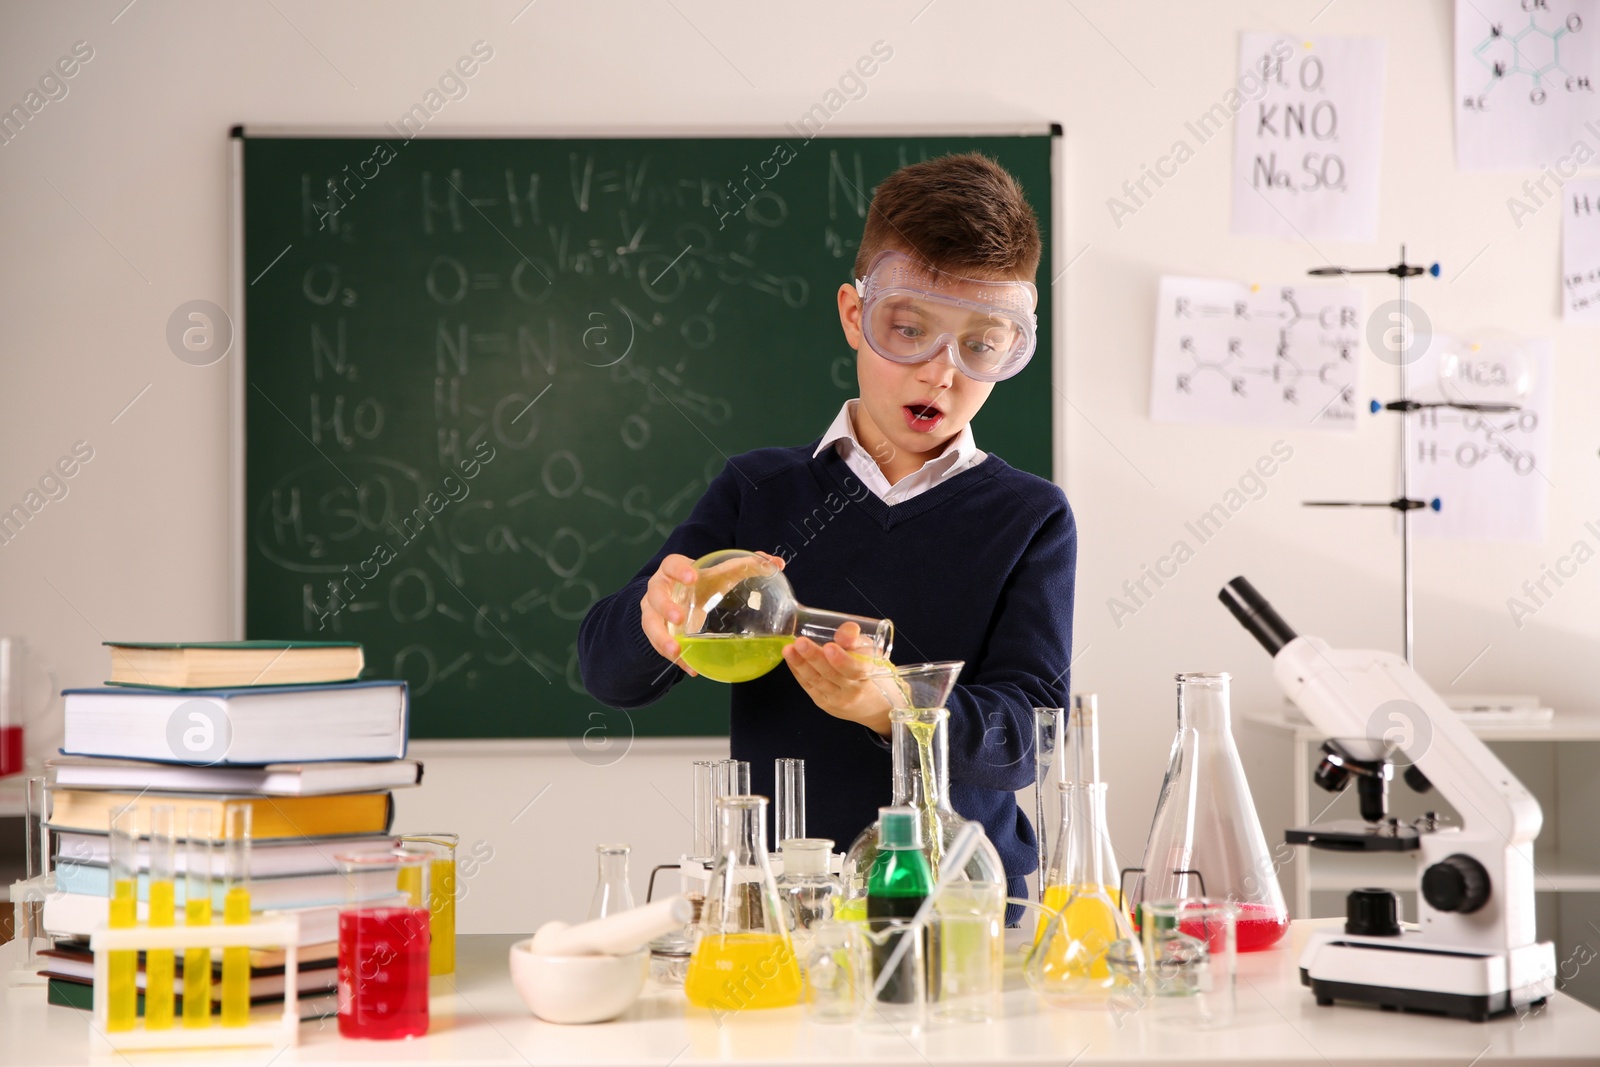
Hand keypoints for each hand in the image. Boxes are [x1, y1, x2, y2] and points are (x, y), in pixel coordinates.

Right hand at [640, 551, 786, 675]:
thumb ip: (748, 566)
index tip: (692, 578)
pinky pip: (660, 645)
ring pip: (650, 623)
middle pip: (655, 595)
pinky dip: (675, 658)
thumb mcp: (722, 573)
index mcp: (673, 570)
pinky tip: (690, 668)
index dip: (679, 570)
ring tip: (676, 650)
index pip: (672, 565)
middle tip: (679, 619)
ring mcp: (653, 610)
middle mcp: (659, 589)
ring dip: (661, 638)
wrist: (681, 595)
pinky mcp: (656, 630)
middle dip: (665, 607)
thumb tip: (778, 564)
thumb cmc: (703, 581)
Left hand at [782, 621, 893, 734]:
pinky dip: (798, 672)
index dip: (841, 660)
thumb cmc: (871, 671)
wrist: (873, 706)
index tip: (829, 647)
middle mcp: (851, 691)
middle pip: (830, 674)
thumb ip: (855, 639)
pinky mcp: (823, 703)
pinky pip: (809, 686)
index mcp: (867, 676)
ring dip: (800, 664)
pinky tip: (790, 659)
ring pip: (816, 681)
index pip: (854, 669)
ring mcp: (836, 699)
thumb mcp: (870, 651)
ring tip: (788, 649)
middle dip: (813, 658)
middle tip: (800, 643)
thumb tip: (843, 633)